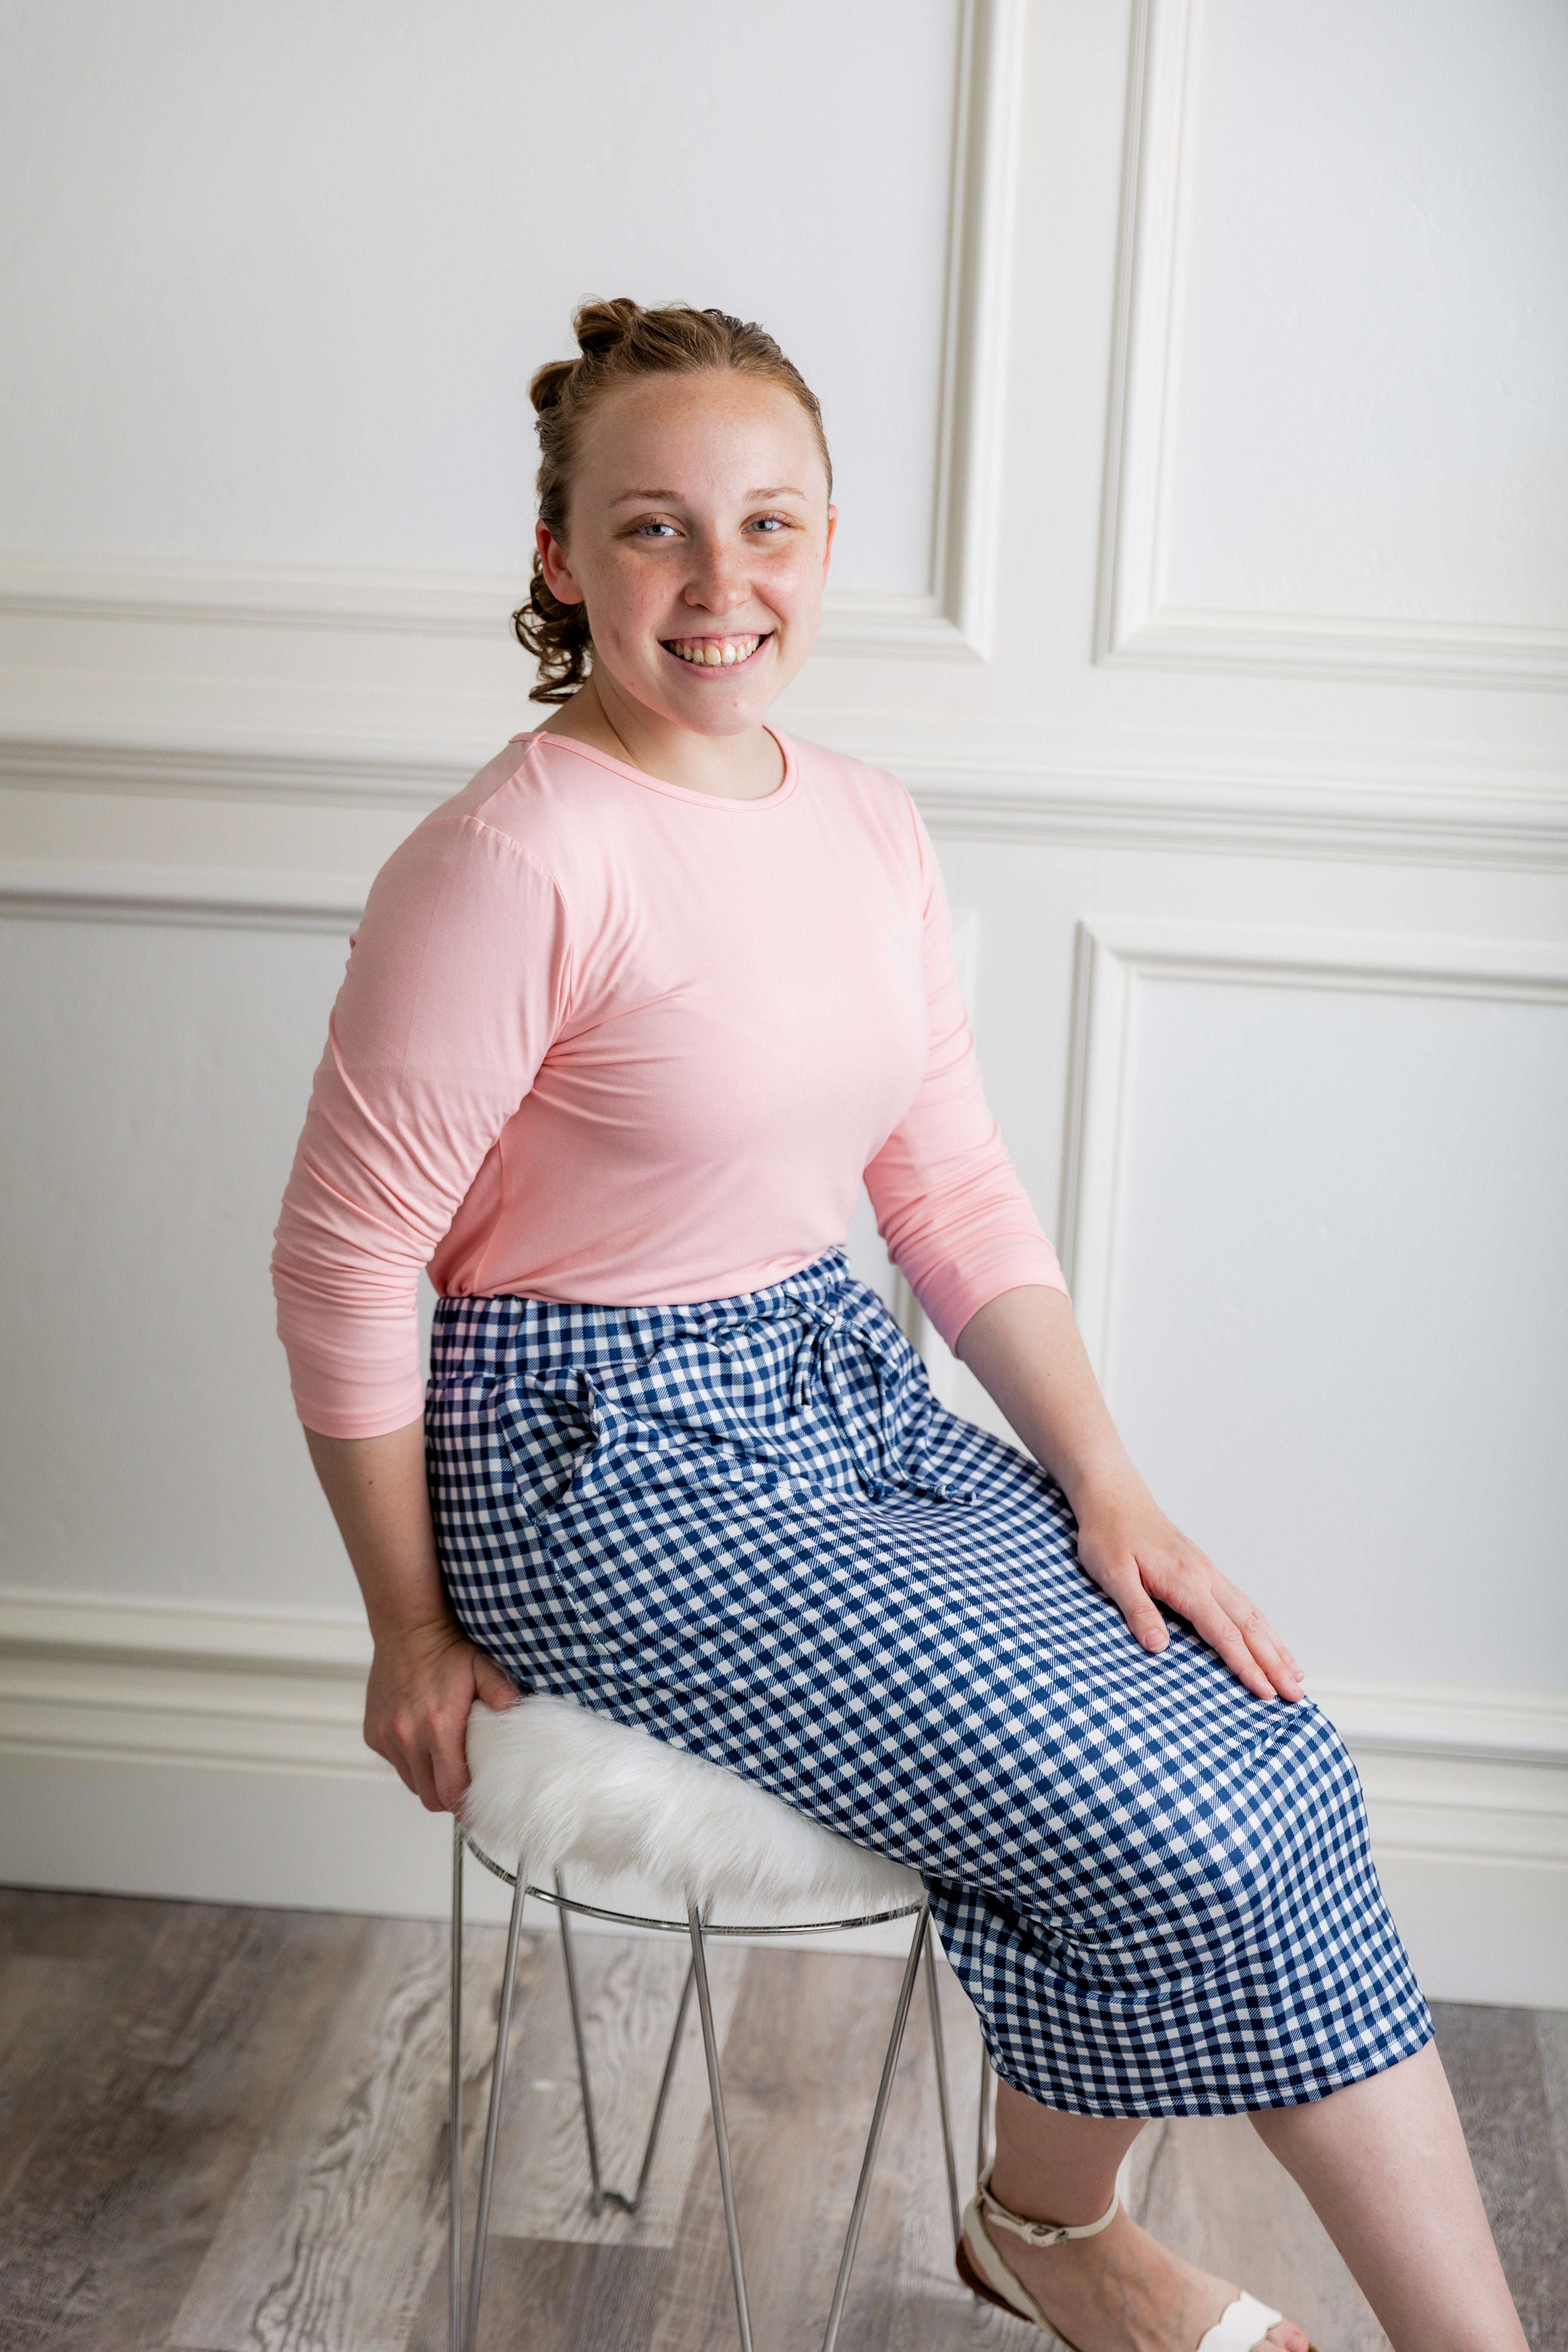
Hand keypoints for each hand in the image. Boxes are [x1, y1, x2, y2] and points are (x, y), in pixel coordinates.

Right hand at [364, 1616, 517, 1811]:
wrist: (407, 1629)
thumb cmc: (447, 1649)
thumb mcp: (484, 1668)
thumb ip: (503, 1696)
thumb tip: (522, 1719)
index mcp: (439, 1727)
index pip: (451, 1791)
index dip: (467, 1806)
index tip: (480, 1807)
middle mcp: (407, 1737)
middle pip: (429, 1797)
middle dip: (449, 1799)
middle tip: (464, 1787)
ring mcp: (386, 1736)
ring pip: (411, 1783)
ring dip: (428, 1780)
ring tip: (445, 1762)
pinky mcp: (372, 1733)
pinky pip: (394, 1763)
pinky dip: (409, 1762)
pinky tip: (422, 1741)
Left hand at [1070, 1471, 1304, 1702]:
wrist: (1115, 1499)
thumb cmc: (1109, 1535)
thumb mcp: (1112, 1574)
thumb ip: (1137, 1610)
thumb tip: (1159, 1648)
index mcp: (1185, 1581)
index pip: (1223, 1631)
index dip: (1246, 1665)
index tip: (1265, 1693)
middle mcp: (1206, 1576)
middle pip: (1249, 1626)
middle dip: (1274, 1663)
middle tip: (1295, 1695)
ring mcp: (1209, 1572)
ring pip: (1252, 1614)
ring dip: (1276, 1645)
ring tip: (1296, 1674)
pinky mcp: (1205, 1570)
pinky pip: (1242, 1603)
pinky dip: (1262, 1626)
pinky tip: (1269, 1640)